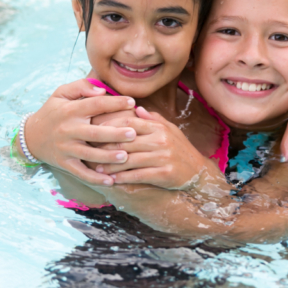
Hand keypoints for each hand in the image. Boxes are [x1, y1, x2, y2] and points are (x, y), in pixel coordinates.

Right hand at [22, 79, 137, 185]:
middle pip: (95, 133)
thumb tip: (102, 90)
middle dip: (115, 134)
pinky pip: (81, 173)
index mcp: (71, 110)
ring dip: (108, 157)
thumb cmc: (53, 111)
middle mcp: (69, 130)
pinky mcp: (64, 164)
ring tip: (125, 157)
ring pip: (90, 155)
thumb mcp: (61, 93)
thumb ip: (81, 86)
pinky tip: (110, 181)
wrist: (30, 136)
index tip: (132, 102)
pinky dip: (95, 178)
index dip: (114, 103)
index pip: (96, 105)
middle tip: (133, 133)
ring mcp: (66, 149)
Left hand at [93, 107, 224, 189]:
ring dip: (111, 165)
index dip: (110, 125)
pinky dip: (124, 178)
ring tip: (96, 169)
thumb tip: (135, 107)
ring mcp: (163, 156)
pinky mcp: (164, 173)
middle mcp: (160, 139)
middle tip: (88, 152)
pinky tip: (112, 181)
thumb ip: (152, 119)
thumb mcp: (169, 130)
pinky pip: (139, 175)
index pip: (129, 121)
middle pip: (126, 141)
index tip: (94, 130)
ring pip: (130, 159)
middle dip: (105, 147)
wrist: (198, 172)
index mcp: (158, 127)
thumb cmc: (179, 149)